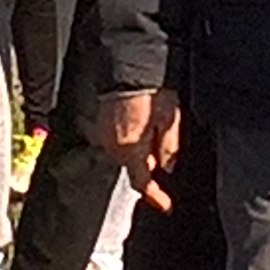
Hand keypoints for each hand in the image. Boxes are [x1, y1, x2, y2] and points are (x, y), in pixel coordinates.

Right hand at [97, 88, 182, 211]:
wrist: (127, 64)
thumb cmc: (150, 88)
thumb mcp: (170, 118)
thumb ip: (169, 147)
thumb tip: (168, 166)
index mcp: (131, 149)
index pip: (143, 183)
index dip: (156, 197)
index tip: (166, 205)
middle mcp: (113, 146)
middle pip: (134, 167)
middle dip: (149, 161)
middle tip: (162, 141)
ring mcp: (103, 134)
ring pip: (125, 153)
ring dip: (139, 148)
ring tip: (152, 123)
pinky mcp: (99, 122)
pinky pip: (116, 139)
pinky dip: (129, 137)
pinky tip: (139, 120)